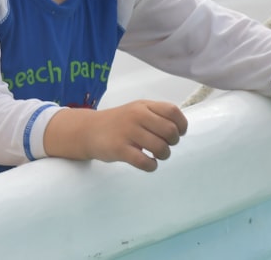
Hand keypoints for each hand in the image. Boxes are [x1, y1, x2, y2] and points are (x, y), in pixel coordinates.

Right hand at [44, 100, 187, 171]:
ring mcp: (128, 132)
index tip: (179, 133)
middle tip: (165, 145)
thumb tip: (180, 128)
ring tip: (156, 155)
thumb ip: (156, 114)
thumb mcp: (137, 110)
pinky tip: (148, 163)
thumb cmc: (119, 122)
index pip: (173, 112)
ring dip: (163, 155)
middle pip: (170, 131)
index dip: (181, 125)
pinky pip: (144, 162)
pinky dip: (151, 166)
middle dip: (173, 142)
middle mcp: (137, 116)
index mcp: (144, 105)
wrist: (89, 130)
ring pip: (160, 148)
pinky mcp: (119, 149)